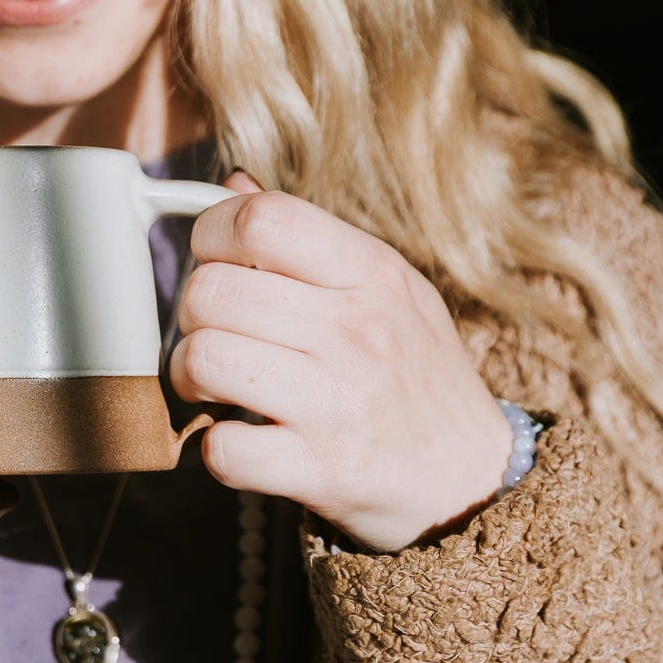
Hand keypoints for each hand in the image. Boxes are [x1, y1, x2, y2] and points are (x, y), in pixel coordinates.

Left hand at [170, 171, 515, 552]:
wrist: (473, 477)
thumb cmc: (417, 374)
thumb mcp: (389, 288)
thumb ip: (310, 239)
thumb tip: (233, 186)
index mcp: (371, 273)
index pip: (261, 219)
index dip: (212, 233)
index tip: (216, 260)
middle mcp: (355, 331)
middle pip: (212, 291)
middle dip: (192, 314)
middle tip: (214, 333)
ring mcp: (337, 403)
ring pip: (204, 360)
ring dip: (190, 376)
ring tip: (214, 385)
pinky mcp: (321, 471)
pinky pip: (224, 448)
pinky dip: (217, 447)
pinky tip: (241, 437)